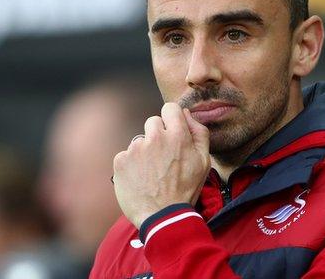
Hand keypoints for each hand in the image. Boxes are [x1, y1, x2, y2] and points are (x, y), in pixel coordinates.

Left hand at [112, 102, 210, 227]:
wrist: (162, 217)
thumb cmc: (185, 190)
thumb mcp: (204, 162)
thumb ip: (199, 133)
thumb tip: (186, 114)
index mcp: (177, 135)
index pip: (170, 108)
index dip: (172, 118)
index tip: (172, 130)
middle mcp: (154, 137)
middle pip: (153, 122)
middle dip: (158, 135)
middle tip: (163, 158)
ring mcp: (135, 148)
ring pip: (139, 141)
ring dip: (144, 152)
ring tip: (152, 174)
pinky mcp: (120, 160)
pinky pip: (126, 155)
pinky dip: (131, 165)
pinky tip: (140, 179)